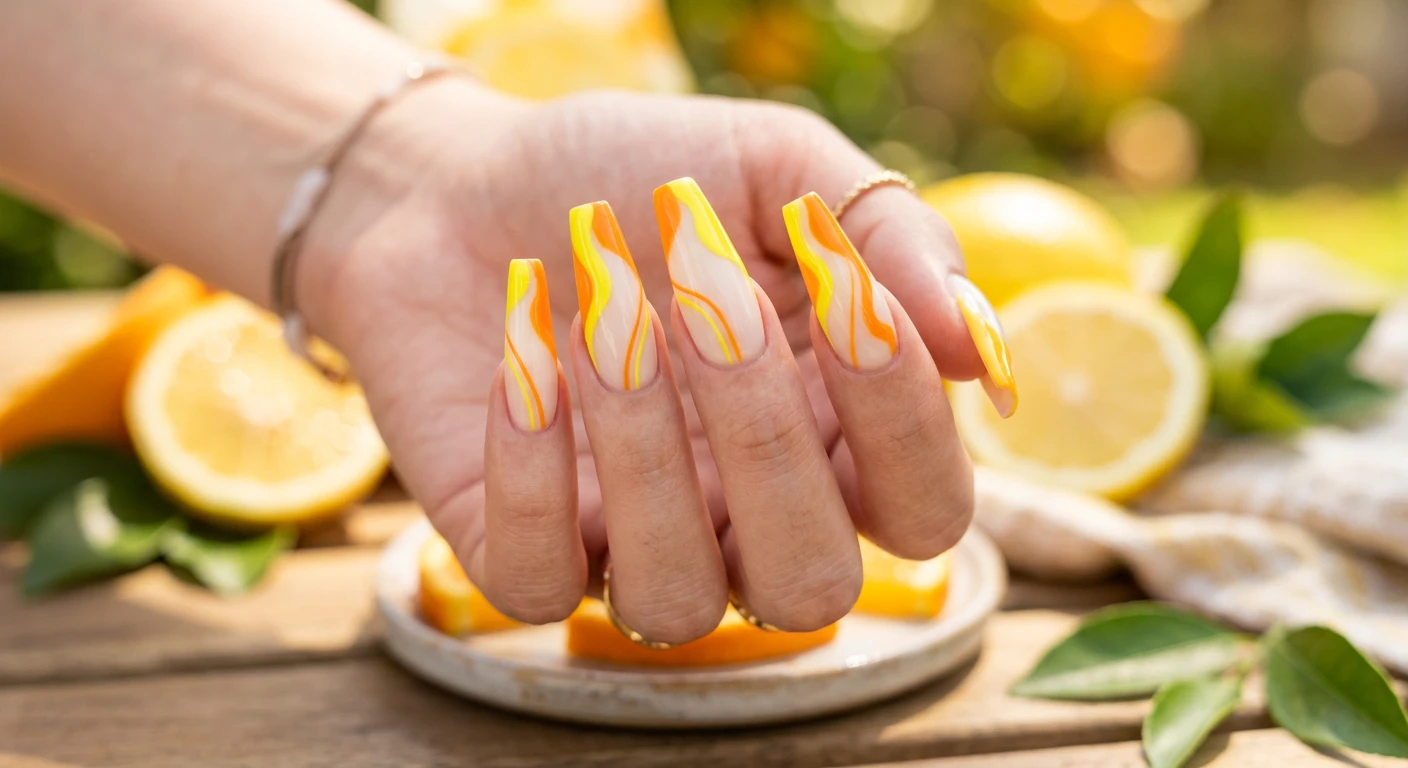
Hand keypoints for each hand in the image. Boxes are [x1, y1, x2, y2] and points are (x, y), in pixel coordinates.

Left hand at [301, 80, 1006, 642]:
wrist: (464, 180)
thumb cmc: (638, 177)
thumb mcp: (778, 168)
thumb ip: (888, 239)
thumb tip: (981, 356)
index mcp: (835, 443)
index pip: (926, 512)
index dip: (903, 420)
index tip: (842, 285)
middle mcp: (746, 522)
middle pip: (813, 587)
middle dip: (765, 437)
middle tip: (707, 296)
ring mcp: (630, 548)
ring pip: (676, 599)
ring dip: (643, 449)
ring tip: (605, 313)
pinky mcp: (519, 552)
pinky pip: (537, 581)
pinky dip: (532, 466)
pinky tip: (528, 354)